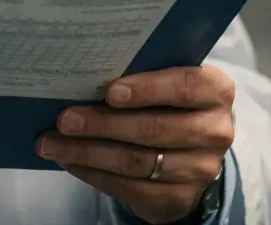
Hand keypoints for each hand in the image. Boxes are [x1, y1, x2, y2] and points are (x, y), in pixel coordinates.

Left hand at [37, 66, 234, 224]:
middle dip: (102, 123)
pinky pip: (130, 188)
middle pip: (153, 129)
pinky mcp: (180, 199)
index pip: (185, 86)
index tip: (109, 91)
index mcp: (216, 91)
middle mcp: (216, 131)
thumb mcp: (168, 82)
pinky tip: (71, 161)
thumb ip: (143, 74)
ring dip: (88, 152)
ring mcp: (201, 169)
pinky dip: (94, 174)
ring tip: (53, 142)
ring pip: (136, 161)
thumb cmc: (169, 103)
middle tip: (64, 119)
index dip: (147, 89)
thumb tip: (85, 70)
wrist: (189, 153)